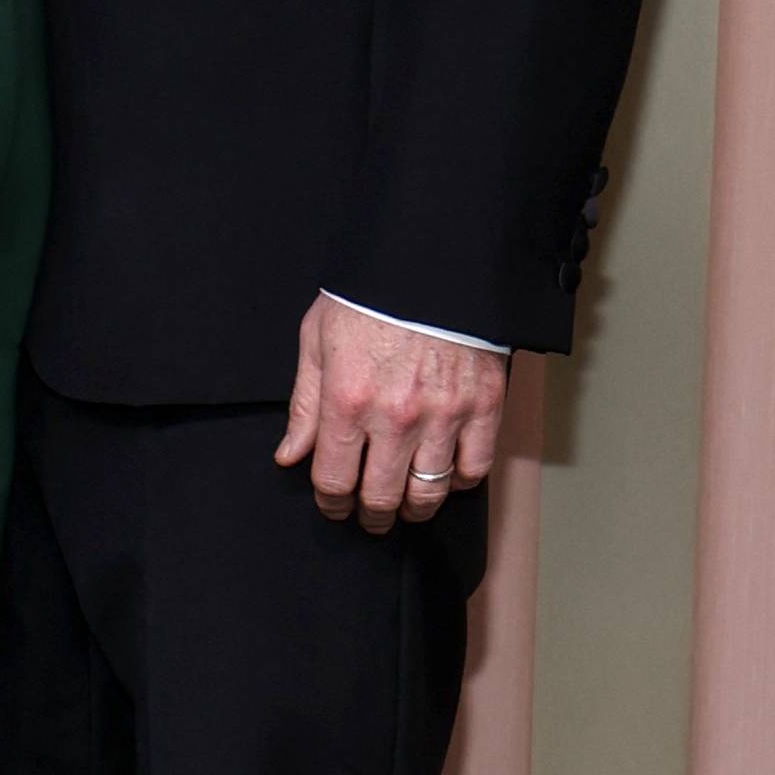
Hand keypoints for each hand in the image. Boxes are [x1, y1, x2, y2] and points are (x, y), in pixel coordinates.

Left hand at [276, 294, 506, 531]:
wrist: (432, 258)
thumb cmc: (369, 295)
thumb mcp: (317, 339)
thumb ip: (305, 404)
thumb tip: (291, 454)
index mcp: (348, 400)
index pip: (334, 480)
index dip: (331, 503)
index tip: (333, 503)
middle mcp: (395, 416)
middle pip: (381, 497)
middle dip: (369, 516)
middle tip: (368, 516)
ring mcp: (444, 414)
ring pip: (428, 493)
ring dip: (413, 509)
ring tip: (406, 506)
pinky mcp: (484, 406)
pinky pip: (474, 468)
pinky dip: (459, 481)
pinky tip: (445, 475)